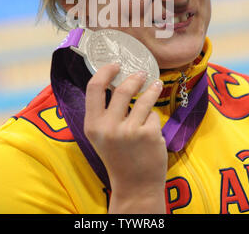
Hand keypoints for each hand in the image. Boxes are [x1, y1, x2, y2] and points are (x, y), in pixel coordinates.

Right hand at [84, 63, 166, 212]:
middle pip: (122, 90)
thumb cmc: (117, 156)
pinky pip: (154, 115)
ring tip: (156, 84)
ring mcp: (130, 131)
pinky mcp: (149, 135)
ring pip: (143, 99)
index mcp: (92, 125)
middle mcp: (108, 128)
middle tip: (141, 73)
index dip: (105, 71)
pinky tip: (152, 126)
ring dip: (152, 89)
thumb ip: (104, 111)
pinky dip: (154, 118)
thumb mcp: (101, 135)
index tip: (115, 64)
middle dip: (135, 78)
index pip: (93, 88)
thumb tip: (114, 80)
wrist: (134, 185)